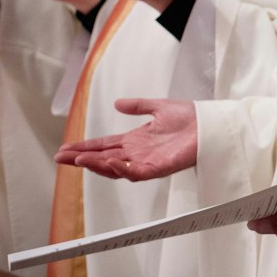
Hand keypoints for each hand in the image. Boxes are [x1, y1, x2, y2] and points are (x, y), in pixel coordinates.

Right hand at [55, 98, 196, 179]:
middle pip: (104, 159)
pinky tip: (110, 162)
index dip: (85, 147)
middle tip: (61, 158)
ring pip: (117, 168)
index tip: (65, 149)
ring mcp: (149, 162)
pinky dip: (124, 169)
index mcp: (137, 140)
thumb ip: (139, 106)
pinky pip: (138, 173)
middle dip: (82, 159)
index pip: (105, 145)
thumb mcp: (160, 107)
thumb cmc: (193, 118)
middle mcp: (139, 153)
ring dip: (97, 165)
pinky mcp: (161, 167)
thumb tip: (117, 103)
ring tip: (79, 160)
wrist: (214, 123)